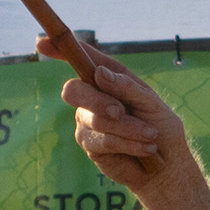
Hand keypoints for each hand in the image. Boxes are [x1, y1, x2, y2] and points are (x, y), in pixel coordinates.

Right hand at [45, 32, 187, 200]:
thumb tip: (99, 73)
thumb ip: (127, 87)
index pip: (81, 59)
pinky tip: (145, 148)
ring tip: (150, 136)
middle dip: (98, 101)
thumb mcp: (151, 103)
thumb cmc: (161, 128)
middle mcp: (92, 98)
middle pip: (73, 90)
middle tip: (121, 112)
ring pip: (93, 119)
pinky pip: (101, 140)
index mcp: (108, 79)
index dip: (60, 49)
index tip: (42, 43)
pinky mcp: (90, 146)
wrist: (167, 165)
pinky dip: (127, 143)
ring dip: (127, 128)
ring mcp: (87, 122)